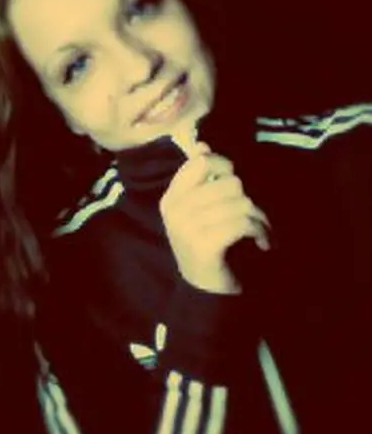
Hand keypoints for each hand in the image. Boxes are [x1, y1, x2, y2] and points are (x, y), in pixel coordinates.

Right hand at [159, 143, 269, 293]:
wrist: (204, 289)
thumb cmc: (207, 244)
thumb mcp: (198, 209)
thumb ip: (201, 179)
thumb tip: (202, 144)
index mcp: (171, 199)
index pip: (200, 163)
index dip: (223, 166)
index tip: (232, 182)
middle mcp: (175, 211)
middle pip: (228, 183)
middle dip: (248, 199)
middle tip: (252, 216)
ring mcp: (187, 228)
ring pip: (240, 203)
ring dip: (258, 219)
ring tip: (259, 231)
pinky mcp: (204, 245)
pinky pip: (242, 223)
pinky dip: (259, 233)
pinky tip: (261, 242)